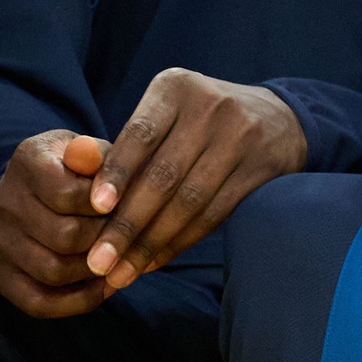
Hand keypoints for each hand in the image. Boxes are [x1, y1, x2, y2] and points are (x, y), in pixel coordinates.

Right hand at [0, 128, 115, 318]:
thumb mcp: (100, 154)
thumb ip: (103, 156)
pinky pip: (38, 302)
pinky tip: (105, 287)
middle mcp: (3, 198)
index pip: (68, 196)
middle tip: (131, 240)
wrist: (52, 185)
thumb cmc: (90, 171)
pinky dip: (78, 301)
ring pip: (54, 270)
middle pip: (65, 237)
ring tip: (121, 261)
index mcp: (29, 160)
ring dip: (96, 272)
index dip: (109, 209)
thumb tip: (91, 154)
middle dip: (108, 241)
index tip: (132, 210)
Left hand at [73, 68, 307, 292]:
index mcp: (176, 89)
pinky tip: (157, 260)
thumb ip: (127, 145)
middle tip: (99, 260)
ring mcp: (241, 139)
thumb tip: (81, 189)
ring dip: (152, 242)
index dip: (117, 173)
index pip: (140, 134)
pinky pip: (215, 214)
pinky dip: (182, 242)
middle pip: (164, 175)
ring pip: (189, 201)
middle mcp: (211, 109)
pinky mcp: (261, 169)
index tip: (94, 209)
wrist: (280, 118)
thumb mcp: (166, 113)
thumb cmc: (200, 121)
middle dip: (128, 223)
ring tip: (122, 273)